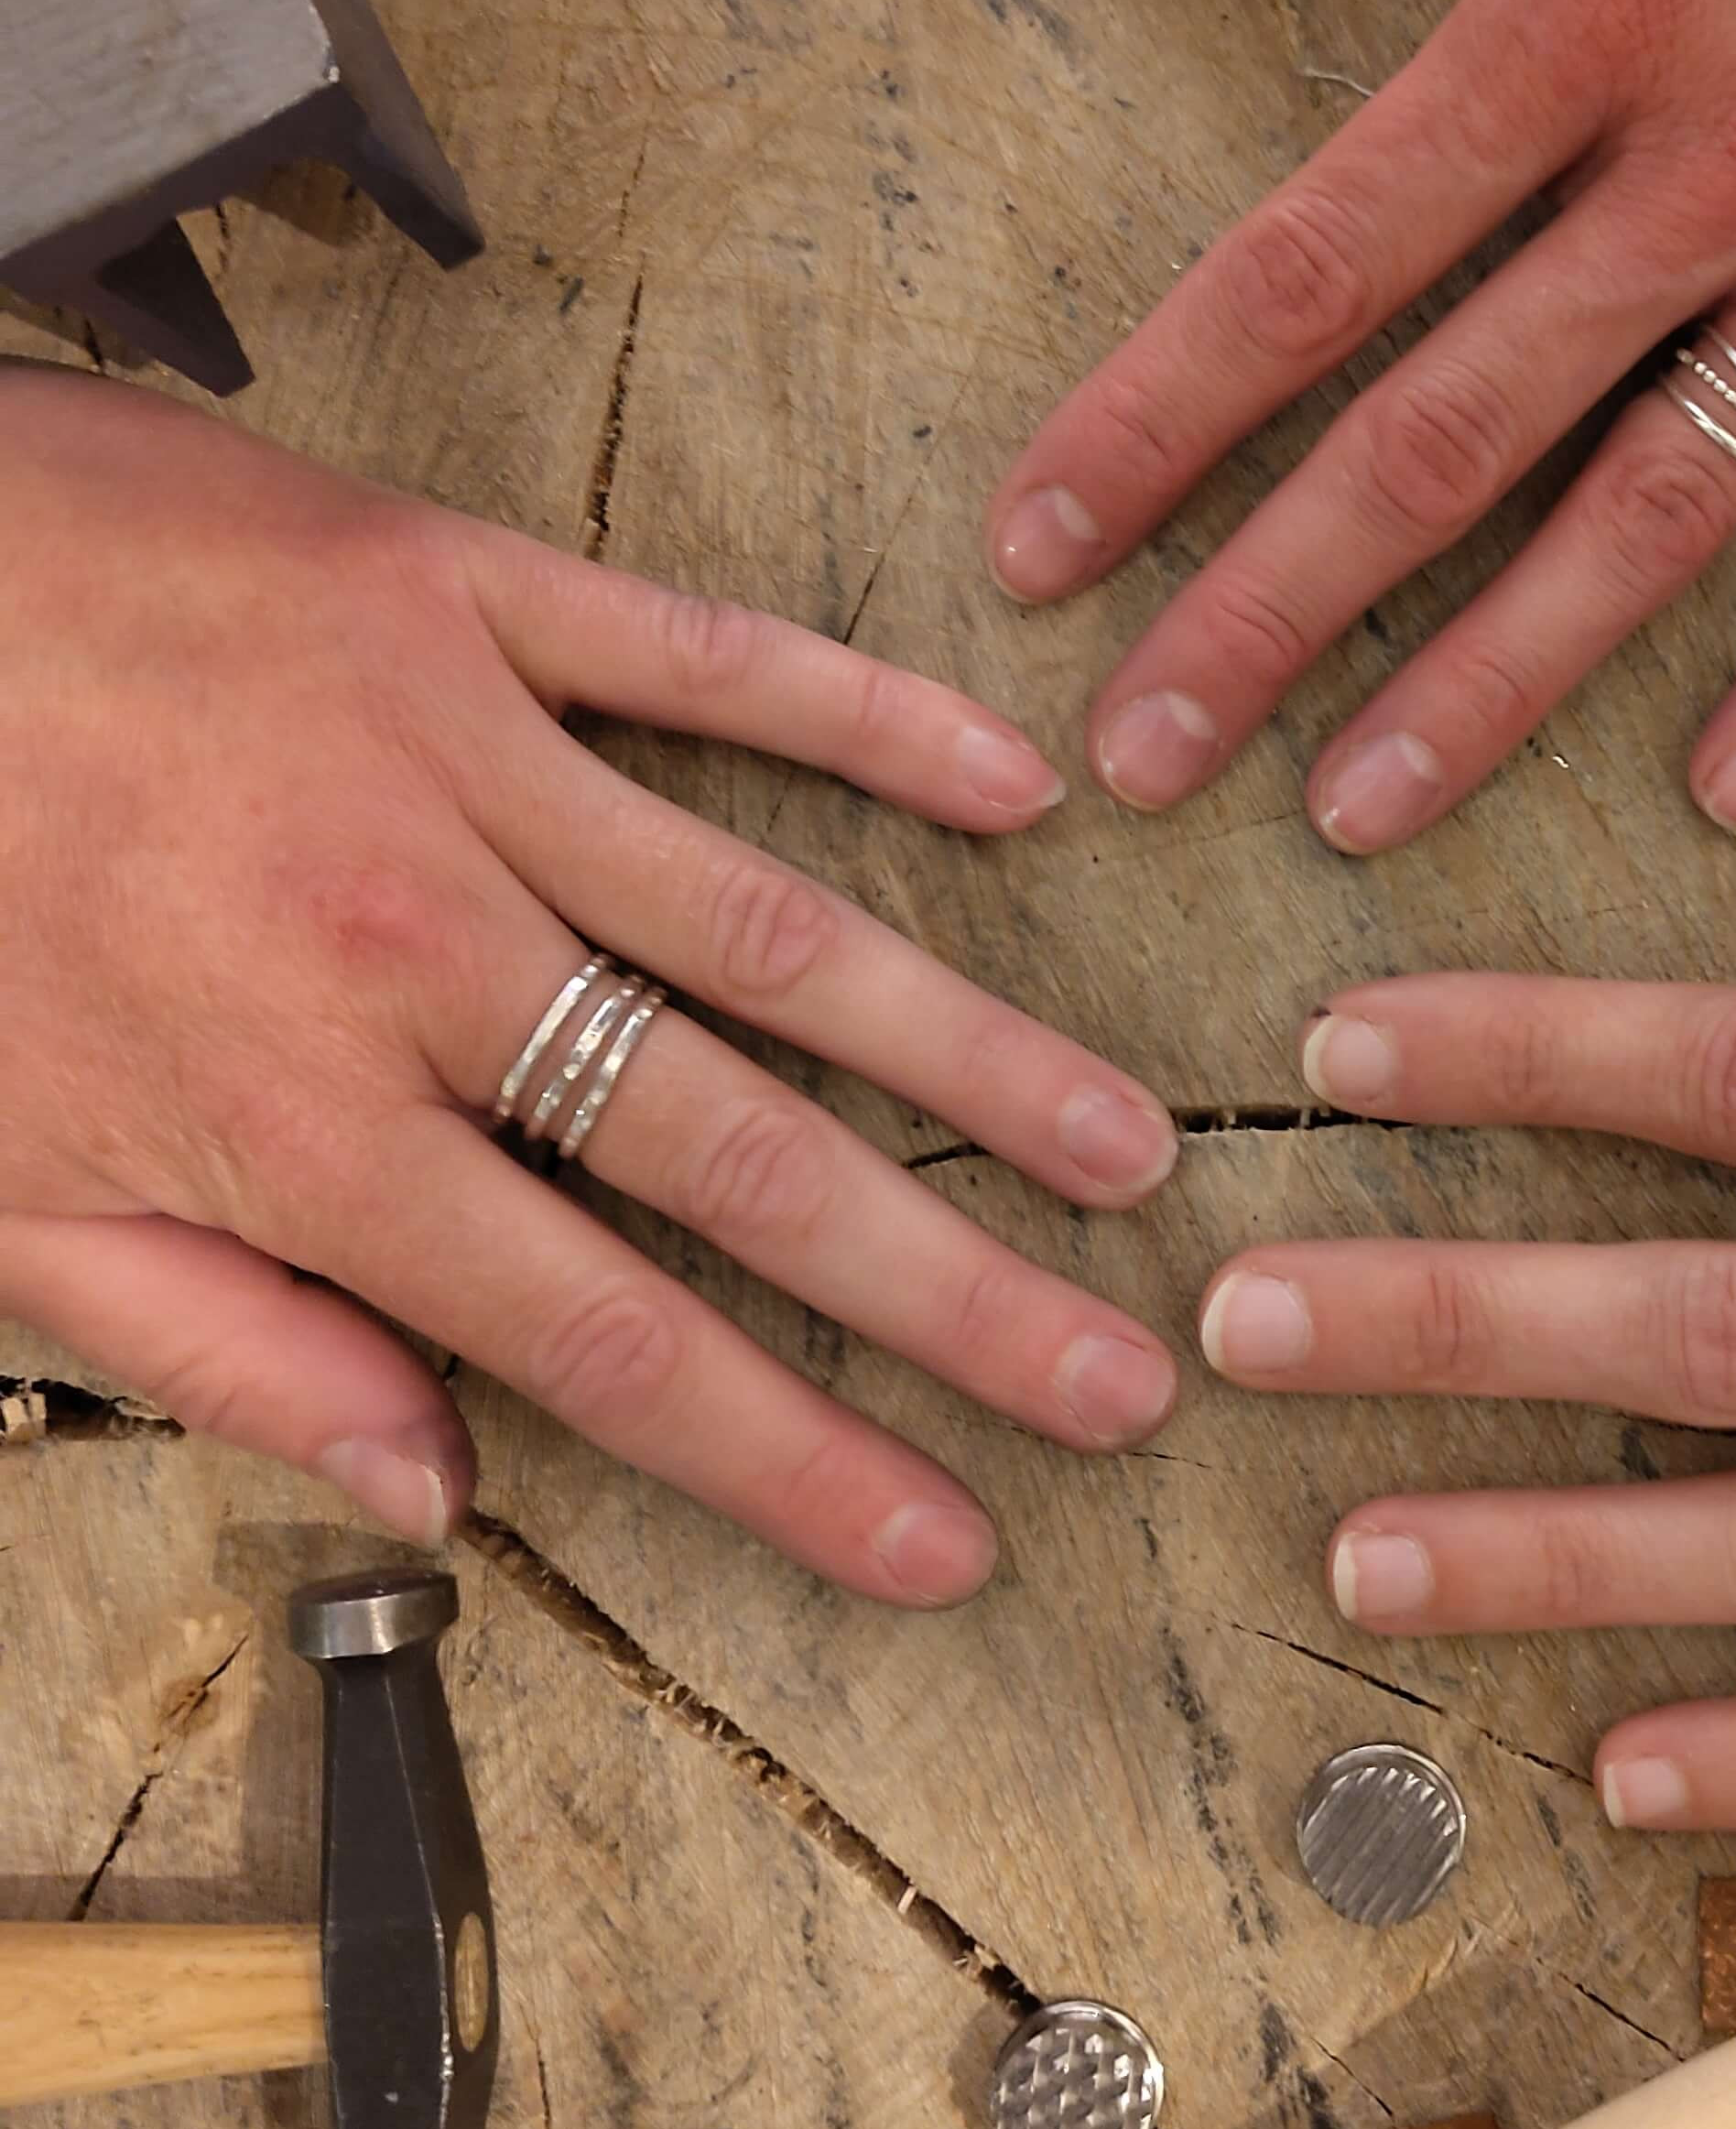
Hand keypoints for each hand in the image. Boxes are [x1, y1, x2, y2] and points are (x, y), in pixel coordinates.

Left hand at [0, 367, 1184, 1599]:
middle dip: (952, 1290)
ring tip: (1119, 1139)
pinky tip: (1009, 791)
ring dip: (966, 1046)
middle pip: (743, 1156)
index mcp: (298, 1125)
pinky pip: (705, 658)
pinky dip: (866, 720)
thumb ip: (220, 1348)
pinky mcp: (457, 590)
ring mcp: (456, 754)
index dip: (800, 1461)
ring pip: (774, 925)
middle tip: (1122, 1371)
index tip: (950, 1539)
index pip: (611, 1342)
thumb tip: (431, 1482)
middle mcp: (419, 952)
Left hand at [989, 0, 1735, 849]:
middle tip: (1136, 762)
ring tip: (1359, 817)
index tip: (1035, 548)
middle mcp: (1733, 147)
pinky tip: (1725, 795)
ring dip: (1500, 682)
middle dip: (1273, 609)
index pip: (1321, 254)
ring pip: (1662, 511)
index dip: (1158, 418)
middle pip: (1452, 428)